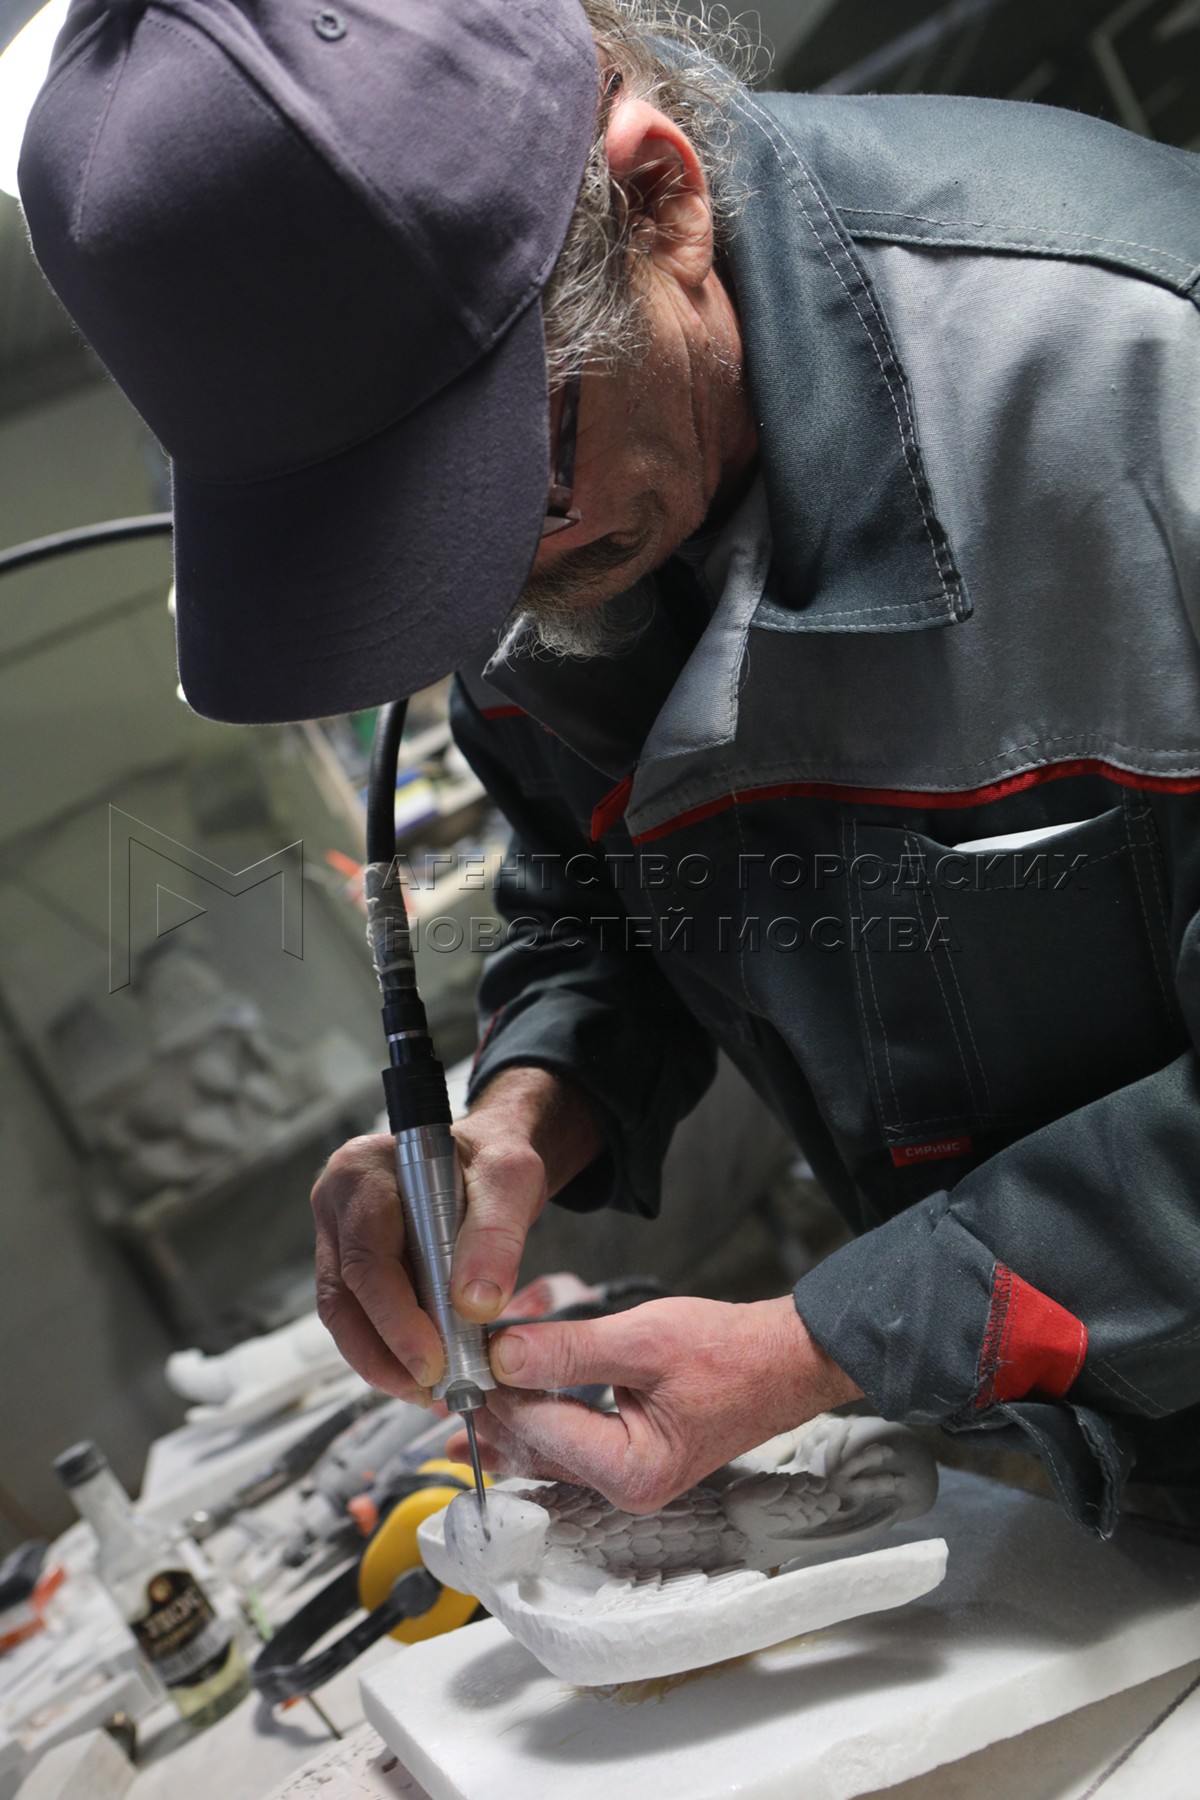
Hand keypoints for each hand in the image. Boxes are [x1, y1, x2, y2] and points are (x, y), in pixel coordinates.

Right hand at [310, 1068, 602, 1403]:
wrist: (484, 1159)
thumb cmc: (493, 1162)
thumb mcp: (511, 1180)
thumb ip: (495, 1234)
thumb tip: (475, 1304)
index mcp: (362, 1172)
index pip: (367, 1258)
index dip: (395, 1319)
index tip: (433, 1363)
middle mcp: (335, 1203)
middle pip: (342, 1294)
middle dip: (383, 1354)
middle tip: (430, 1392)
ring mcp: (336, 1234)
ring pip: (343, 1313)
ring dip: (382, 1361)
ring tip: (428, 1391)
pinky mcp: (348, 1263)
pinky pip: (358, 1314)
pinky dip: (387, 1348)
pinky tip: (421, 1370)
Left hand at [447, 1295, 861, 1511]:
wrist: (783, 1361)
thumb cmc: (728, 1353)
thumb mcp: (643, 1340)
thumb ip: (569, 1350)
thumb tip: (502, 1354)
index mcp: (631, 1469)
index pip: (541, 1428)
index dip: (500, 1388)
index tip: (468, 1355)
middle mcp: (625, 1489)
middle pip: (535, 1450)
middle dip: (494, 1412)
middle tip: (449, 1381)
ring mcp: (627, 1481)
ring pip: (545, 1454)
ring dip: (506, 1425)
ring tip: (457, 1412)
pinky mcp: (628, 1462)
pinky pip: (566, 1449)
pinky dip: (535, 1426)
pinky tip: (506, 1412)